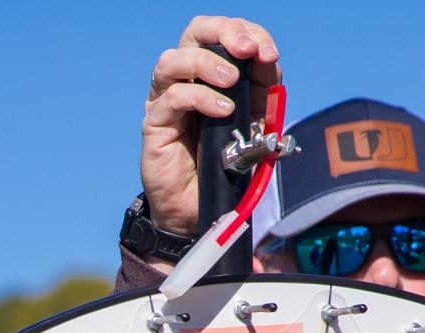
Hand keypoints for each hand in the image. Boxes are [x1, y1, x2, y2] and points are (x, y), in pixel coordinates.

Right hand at [141, 16, 282, 236]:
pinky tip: (223, 111)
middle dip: (225, 32)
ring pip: (175, 58)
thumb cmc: (226, 166)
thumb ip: (264, 95)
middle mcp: (187, 80)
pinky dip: (200, 98)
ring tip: (231, 81)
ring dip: (207, 63)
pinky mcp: (155, 124)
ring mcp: (167, 100)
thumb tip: (269, 63)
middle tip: (247, 49)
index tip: (268, 53)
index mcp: (213, 73)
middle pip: (196, 32)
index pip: (226, 34)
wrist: (202, 208)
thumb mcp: (256, 125)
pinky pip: (172, 98)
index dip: (249, 34)